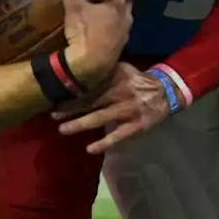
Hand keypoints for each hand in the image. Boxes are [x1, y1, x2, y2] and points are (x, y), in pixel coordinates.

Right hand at [49, 0, 133, 88]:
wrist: (89, 68)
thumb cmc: (85, 34)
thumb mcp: (74, 8)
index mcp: (119, 5)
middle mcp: (127, 17)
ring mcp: (125, 33)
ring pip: (125, 13)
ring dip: (117, 5)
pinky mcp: (118, 46)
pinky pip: (118, 27)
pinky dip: (112, 20)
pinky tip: (102, 22)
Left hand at [52, 62, 178, 153]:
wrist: (166, 92)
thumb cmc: (138, 81)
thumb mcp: (122, 69)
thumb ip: (104, 71)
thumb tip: (78, 70)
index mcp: (115, 79)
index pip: (89, 85)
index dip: (72, 91)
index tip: (55, 94)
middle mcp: (119, 93)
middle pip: (90, 101)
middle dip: (70, 108)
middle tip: (52, 114)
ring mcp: (127, 111)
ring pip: (100, 118)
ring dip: (80, 124)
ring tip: (63, 129)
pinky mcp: (136, 126)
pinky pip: (118, 135)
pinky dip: (104, 143)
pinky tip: (90, 149)